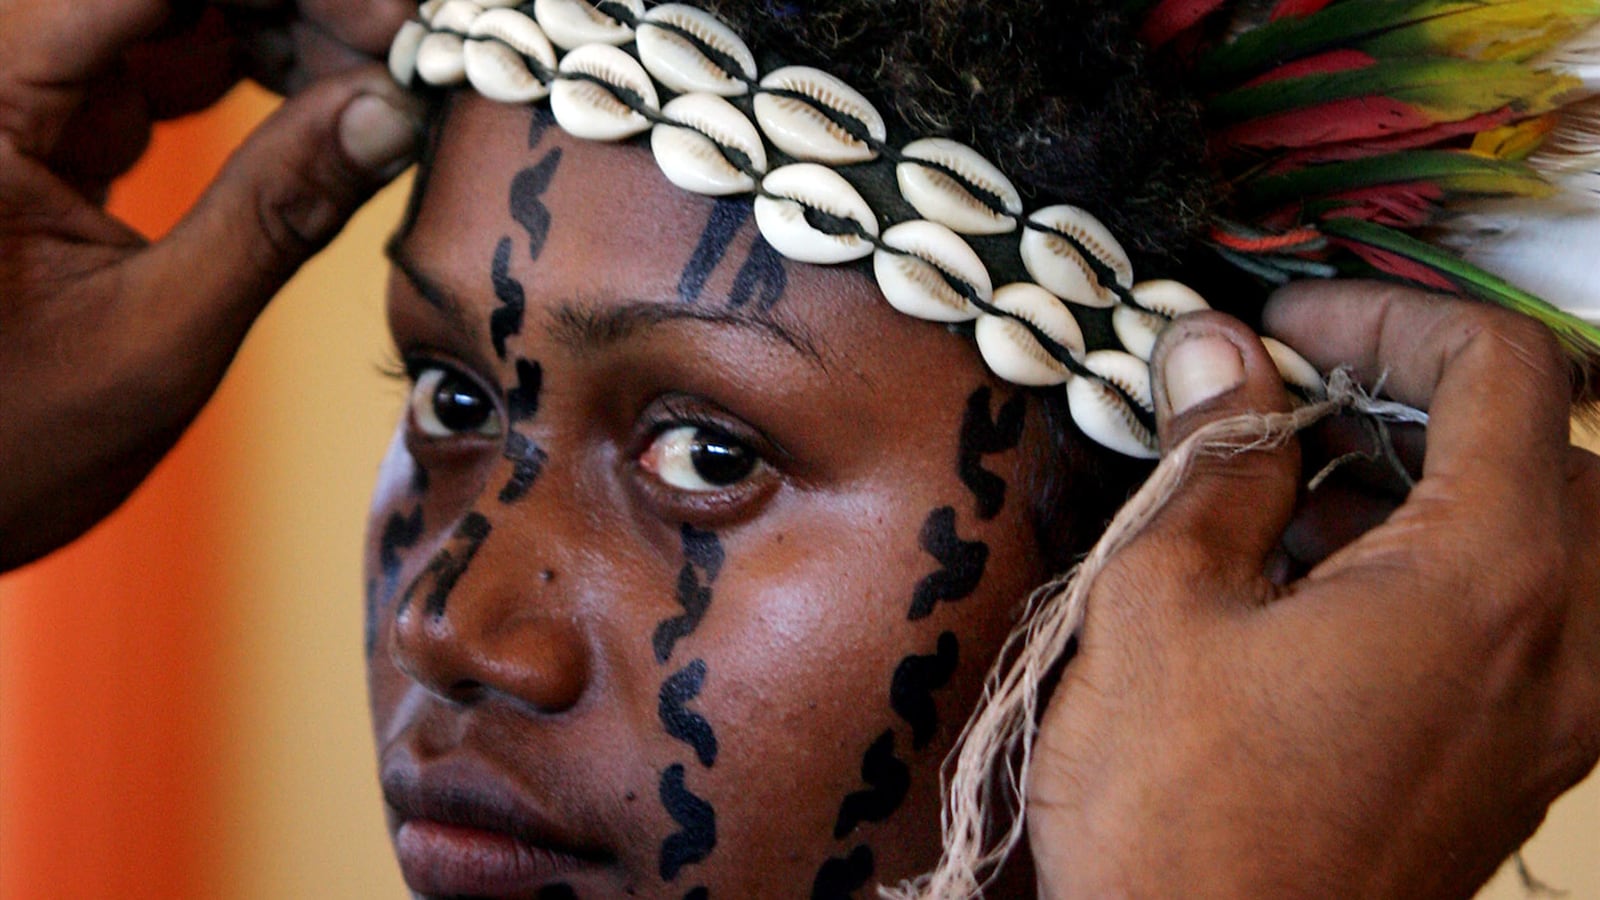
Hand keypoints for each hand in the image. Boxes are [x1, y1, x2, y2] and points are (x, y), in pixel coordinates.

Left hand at [0, 0, 421, 568]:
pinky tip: (325, 106)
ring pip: (171, 5)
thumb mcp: (160, 336)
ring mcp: (14, 93)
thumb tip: (394, 109)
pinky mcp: (42, 122)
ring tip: (381, 86)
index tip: (395, 20)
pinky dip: (250, 70)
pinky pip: (159, 56)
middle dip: (295, 2)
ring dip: (283, 28)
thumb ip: (277, 212)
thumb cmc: (4, 449)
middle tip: (405, 51)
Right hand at [1026, 283, 1599, 896]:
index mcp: (1491, 580)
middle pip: (1544, 449)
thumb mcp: (1163, 603)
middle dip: (1416, 399)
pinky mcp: (1517, 768)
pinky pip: (1522, 623)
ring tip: (1286, 503)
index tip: (1287, 330)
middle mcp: (1563, 645)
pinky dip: (1439, 571)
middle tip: (1294, 402)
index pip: (1501, 371)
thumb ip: (1214, 457)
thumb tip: (1214, 350)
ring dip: (1428, 487)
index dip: (1386, 317)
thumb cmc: (1179, 812)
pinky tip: (1309, 597)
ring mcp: (1553, 719)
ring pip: (1540, 539)